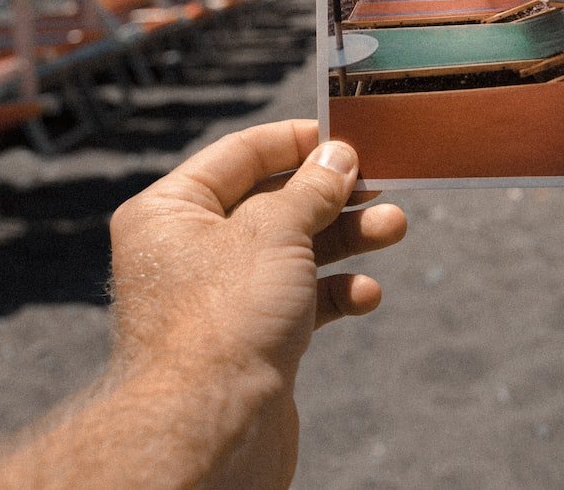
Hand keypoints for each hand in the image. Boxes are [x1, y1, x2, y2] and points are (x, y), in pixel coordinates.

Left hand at [106, 119, 406, 486]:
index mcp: (171, 212)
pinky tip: (365, 294)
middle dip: (333, 196)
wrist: (211, 428)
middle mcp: (188, 251)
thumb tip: (338, 157)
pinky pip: (297, 301)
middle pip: (272, 203)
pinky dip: (333, 292)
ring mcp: (218, 298)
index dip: (295, 140)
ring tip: (393, 227)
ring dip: (345, 239)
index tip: (345, 135)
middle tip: (383, 184)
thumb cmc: (224, 321)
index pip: (239, 155)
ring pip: (292, 252)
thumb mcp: (276, 232)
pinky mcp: (247, 339)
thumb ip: (312, 189)